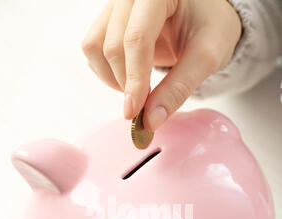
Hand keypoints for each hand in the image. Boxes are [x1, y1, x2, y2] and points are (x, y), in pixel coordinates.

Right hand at [82, 0, 241, 130]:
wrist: (204, 15)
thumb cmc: (211, 26)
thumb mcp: (206, 57)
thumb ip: (179, 88)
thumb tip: (150, 121)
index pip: (136, 38)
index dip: (134, 79)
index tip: (134, 112)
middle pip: (112, 45)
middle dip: (126, 83)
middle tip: (146, 105)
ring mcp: (115, 6)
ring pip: (94, 47)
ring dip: (112, 78)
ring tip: (140, 89)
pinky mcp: (106, 20)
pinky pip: (92, 50)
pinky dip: (107, 72)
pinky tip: (131, 78)